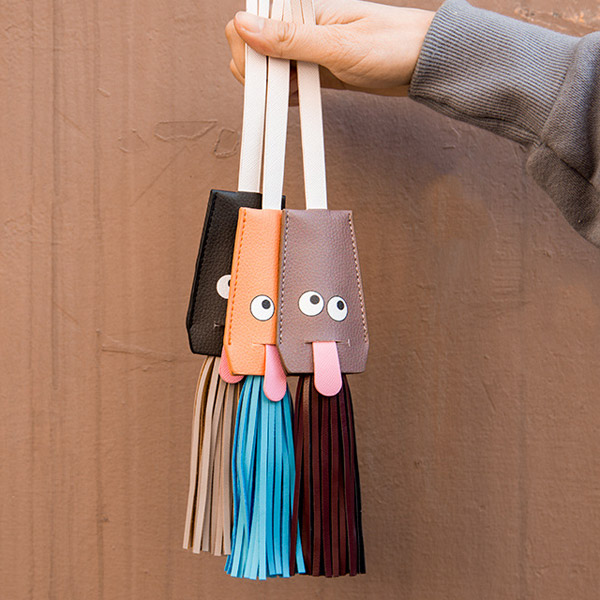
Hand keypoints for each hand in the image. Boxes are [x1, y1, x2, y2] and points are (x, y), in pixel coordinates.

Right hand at [225, 0, 435, 96]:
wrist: (423, 65)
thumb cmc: (392, 45)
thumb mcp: (338, 45)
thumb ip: (289, 38)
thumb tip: (244, 25)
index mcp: (302, 8)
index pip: (248, 22)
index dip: (249, 51)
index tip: (266, 73)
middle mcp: (300, 26)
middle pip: (252, 48)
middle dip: (260, 73)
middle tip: (286, 84)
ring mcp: (307, 50)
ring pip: (268, 70)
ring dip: (274, 87)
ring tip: (300, 90)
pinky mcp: (315, 70)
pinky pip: (287, 84)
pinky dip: (288, 96)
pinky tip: (302, 97)